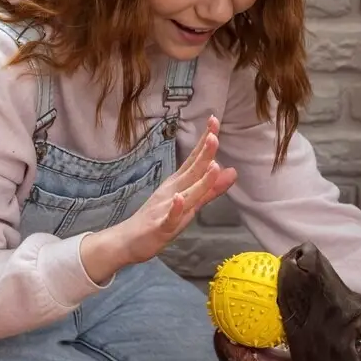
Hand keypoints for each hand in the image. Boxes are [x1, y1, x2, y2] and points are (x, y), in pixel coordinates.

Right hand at [80, 117, 236, 283]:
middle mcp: (173, 191)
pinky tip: (179, 199)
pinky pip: (169, 217)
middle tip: (215, 134)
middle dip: (204, 153)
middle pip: (191, 171)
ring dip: (200, 180)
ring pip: (186, 193)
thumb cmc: (160, 219)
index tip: (214, 120)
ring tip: (212, 164)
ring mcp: (166, 208)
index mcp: (179, 184)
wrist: (128, 240)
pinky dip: (174, 208)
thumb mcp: (189, 203)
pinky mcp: (160, 227)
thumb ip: (211, 188)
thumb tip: (232, 171)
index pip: (195, 160)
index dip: (205, 142)